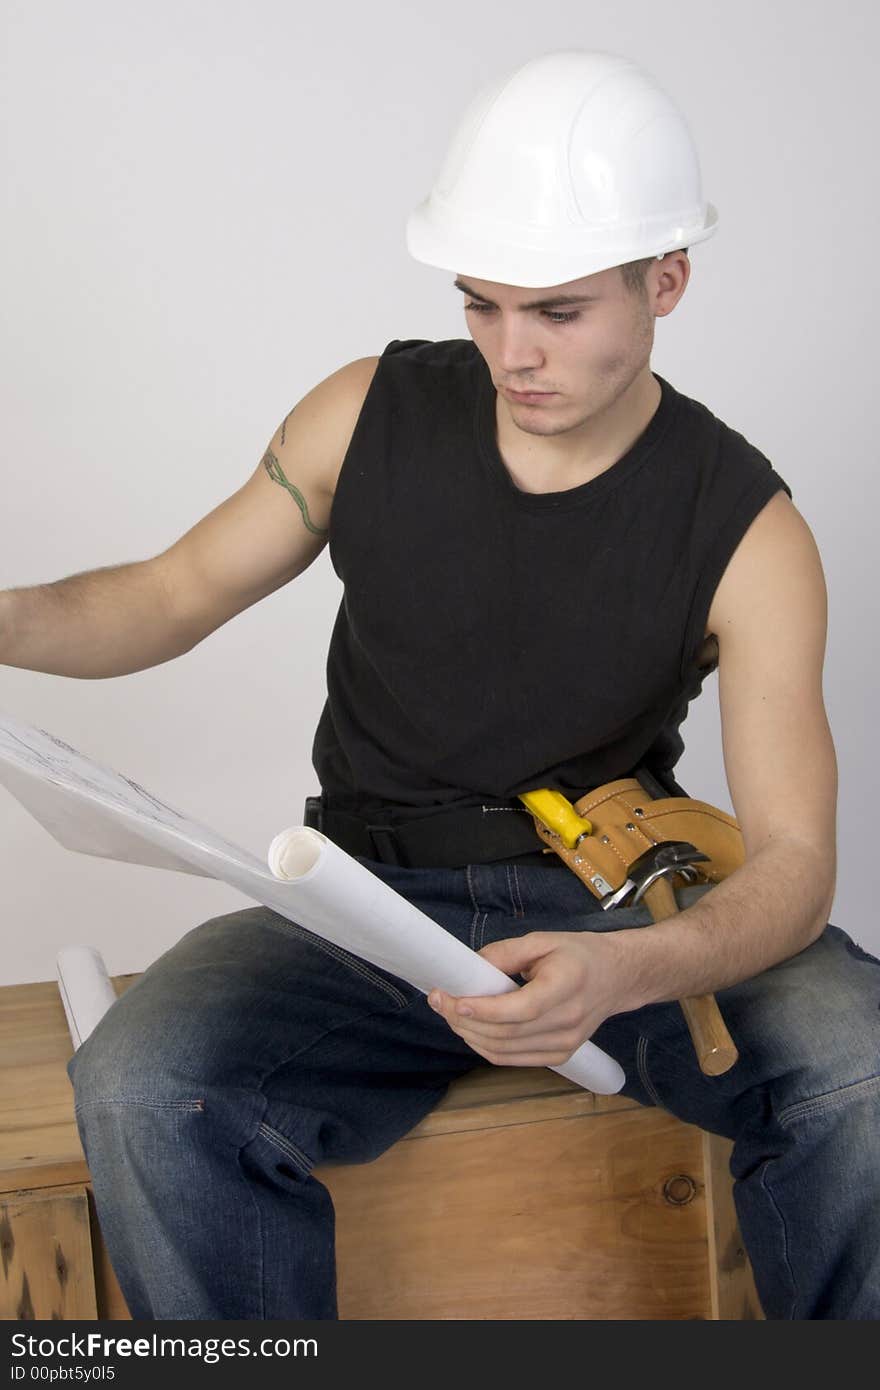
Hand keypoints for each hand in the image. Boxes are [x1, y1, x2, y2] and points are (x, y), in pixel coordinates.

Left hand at [427, 929, 628, 1067]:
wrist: (617, 978)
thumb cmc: (580, 955)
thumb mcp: (544, 940)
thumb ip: (506, 952)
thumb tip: (471, 967)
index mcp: (568, 985)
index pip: (521, 1008)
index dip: (484, 1009)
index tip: (454, 999)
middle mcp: (569, 1021)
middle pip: (507, 1033)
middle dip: (465, 1020)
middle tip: (440, 1000)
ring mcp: (566, 1044)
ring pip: (504, 1050)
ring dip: (469, 1035)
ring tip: (450, 1013)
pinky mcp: (560, 1056)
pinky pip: (512, 1059)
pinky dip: (485, 1047)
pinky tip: (471, 1029)